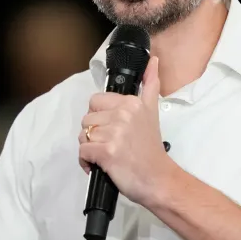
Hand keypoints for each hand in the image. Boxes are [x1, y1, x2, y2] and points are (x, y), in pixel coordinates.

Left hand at [79, 55, 176, 207]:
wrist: (158, 179)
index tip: (113, 130)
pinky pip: (82, 152)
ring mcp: (114, 133)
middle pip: (87, 119)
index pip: (96, 102)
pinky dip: (87, 162)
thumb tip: (153, 60)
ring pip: (83, 136)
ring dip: (90, 149)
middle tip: (111, 144)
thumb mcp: (153, 112)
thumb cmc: (151, 150)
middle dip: (94, 134)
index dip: (101, 118)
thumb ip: (151, 85)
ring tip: (106, 156)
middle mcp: (123, 114)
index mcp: (131, 102)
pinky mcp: (107, 151)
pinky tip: (100, 166)